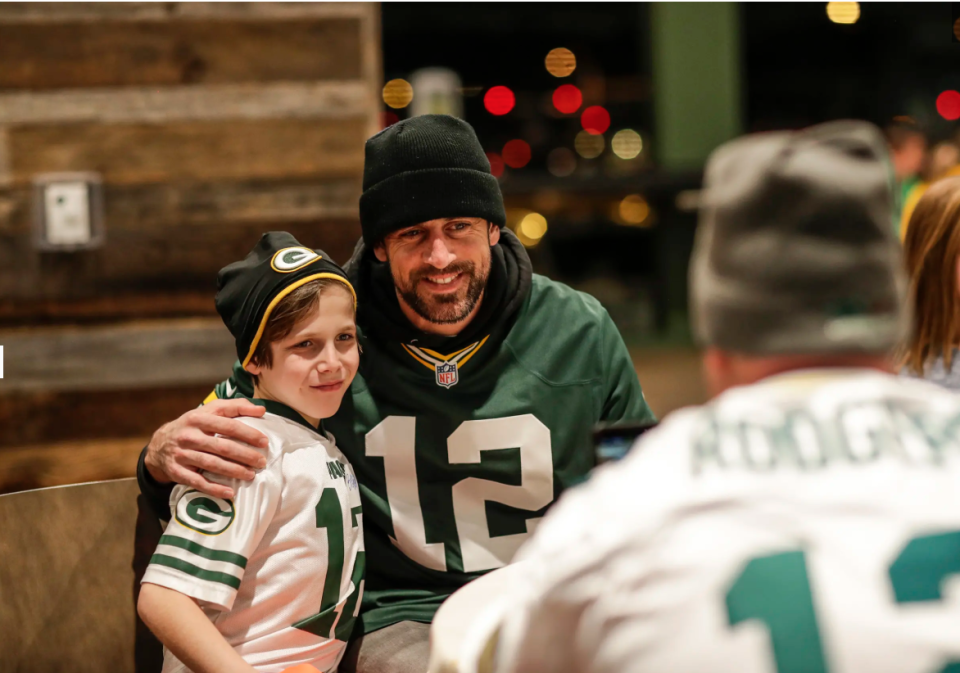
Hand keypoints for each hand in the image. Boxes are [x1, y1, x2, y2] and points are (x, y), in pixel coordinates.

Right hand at [144, 399, 268, 499]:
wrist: (159, 444)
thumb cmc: (193, 426)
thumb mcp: (209, 410)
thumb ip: (235, 407)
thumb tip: (261, 409)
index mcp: (199, 418)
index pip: (228, 425)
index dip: (248, 434)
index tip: (264, 441)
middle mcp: (189, 436)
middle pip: (222, 446)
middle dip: (245, 455)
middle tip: (261, 462)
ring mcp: (182, 455)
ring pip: (212, 464)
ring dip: (234, 471)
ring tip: (251, 475)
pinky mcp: (177, 472)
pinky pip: (198, 482)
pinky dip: (214, 489)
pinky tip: (230, 493)